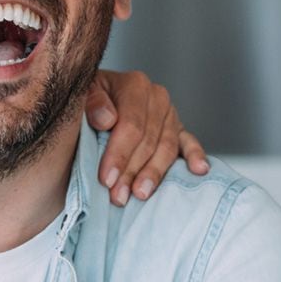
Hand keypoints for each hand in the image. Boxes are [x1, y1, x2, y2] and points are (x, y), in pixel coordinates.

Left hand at [86, 69, 209, 205]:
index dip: (119, 154)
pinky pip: (189, 144)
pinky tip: (198, 170)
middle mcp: (157, 97)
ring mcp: (170, 115)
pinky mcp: (178, 130)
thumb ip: (91, 103)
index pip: (130, 125)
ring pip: (166, 148)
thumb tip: (107, 119)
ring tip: (141, 194)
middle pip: (148, 140)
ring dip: (154, 174)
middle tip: (118, 196)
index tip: (106, 179)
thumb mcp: (82, 95)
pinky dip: (195, 156)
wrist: (97, 101)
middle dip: (132, 171)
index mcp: (135, 85)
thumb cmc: (87, 102)